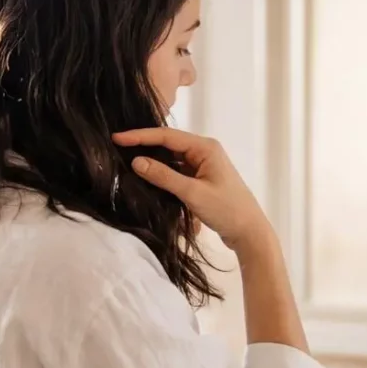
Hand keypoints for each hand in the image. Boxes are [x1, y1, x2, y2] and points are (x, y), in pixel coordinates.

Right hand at [113, 127, 274, 252]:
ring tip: (126, 160)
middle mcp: (205, 151)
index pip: (167, 136)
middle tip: (117, 147)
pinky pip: (177, 170)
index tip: (117, 137)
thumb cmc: (226, 210)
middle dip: (144, 145)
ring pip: (172, 158)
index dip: (140, 136)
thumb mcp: (192, 193)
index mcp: (205, 147)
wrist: (250, 232)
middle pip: (168, 144)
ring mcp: (203, 165)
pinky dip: (163, 173)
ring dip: (153, 161)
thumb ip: (164, 176)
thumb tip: (136, 161)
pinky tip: (146, 177)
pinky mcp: (201, 179)